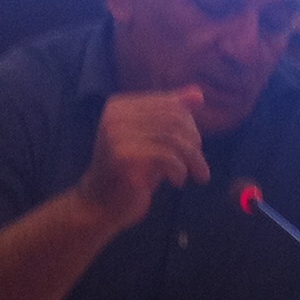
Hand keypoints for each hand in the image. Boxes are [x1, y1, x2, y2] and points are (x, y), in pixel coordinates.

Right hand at [77, 88, 208, 230]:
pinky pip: (167, 156)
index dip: (190, 126)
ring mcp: (116, 134)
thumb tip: (199, 93)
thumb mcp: (154, 139)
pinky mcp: (122, 156)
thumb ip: (172, 115)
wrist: (100, 206)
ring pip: (173, 138)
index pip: (170, 104)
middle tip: (199, 165)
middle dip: (194, 143)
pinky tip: (177, 182)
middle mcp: (115, 115)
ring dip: (193, 159)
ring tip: (197, 175)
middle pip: (174, 119)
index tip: (196, 148)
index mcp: (120, 105)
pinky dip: (180, 170)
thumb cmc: (130, 172)